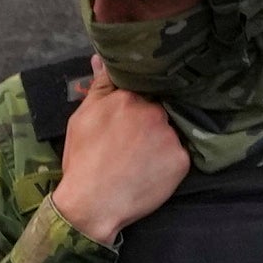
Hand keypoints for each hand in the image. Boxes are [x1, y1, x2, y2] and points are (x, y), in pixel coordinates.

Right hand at [51, 58, 190, 245]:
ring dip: (162, 139)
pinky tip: (152, 171)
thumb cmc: (82, 161)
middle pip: (161, 107)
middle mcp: (154, 111)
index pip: (145, 87)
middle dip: (152, 119)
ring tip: (143, 157)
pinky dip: (169, 161)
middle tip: (135, 140)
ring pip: (172, 129)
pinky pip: (180, 154)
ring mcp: (170, 135)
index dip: (141, 98)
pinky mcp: (181, 159)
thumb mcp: (81, 119)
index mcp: (128, 97)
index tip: (134, 111)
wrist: (91, 205)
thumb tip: (101, 57)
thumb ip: (98, 87)